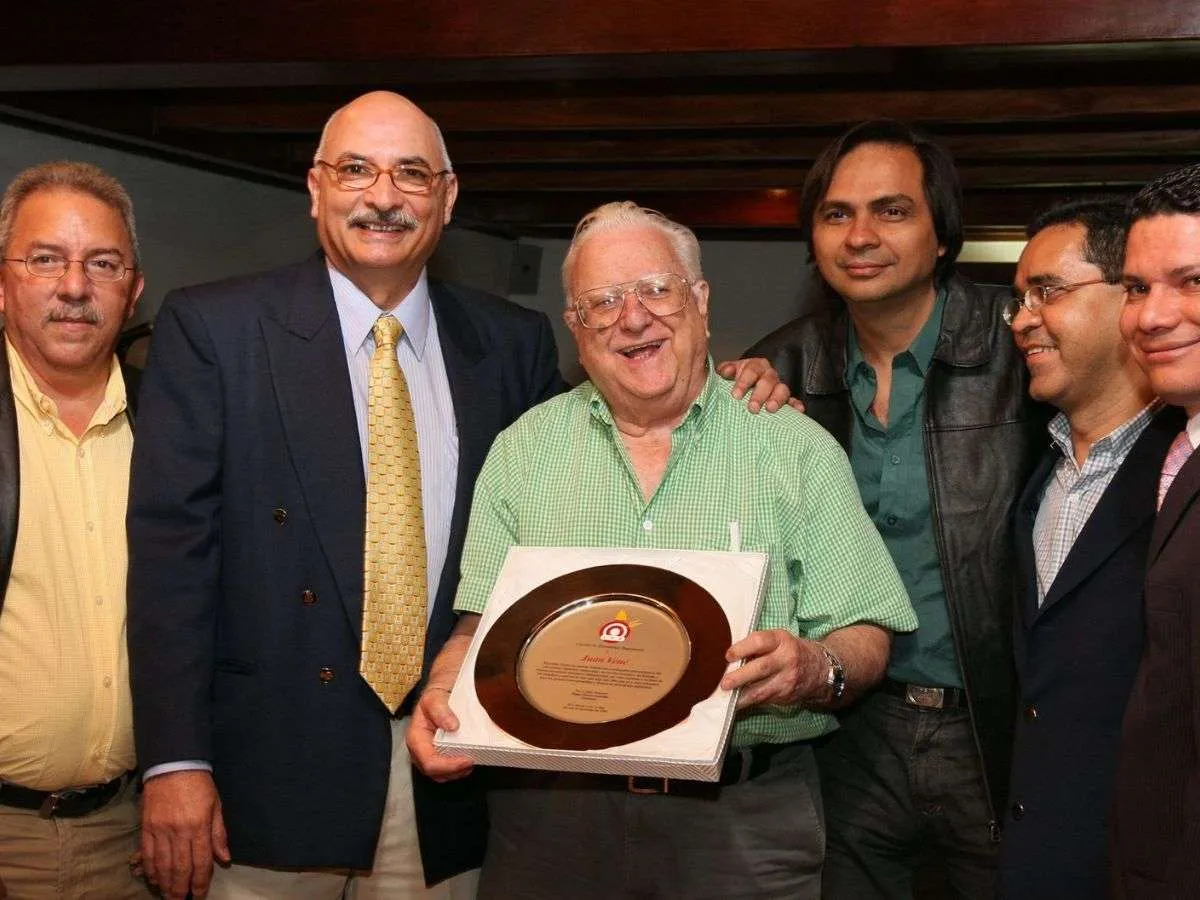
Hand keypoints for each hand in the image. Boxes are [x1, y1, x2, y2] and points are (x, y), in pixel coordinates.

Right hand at [140, 770, 228, 898]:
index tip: (200, 895)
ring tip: (168, 896)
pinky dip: (149, 869)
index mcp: (200, 826)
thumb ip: (219, 834)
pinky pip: (147, 854)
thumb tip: (225, 858)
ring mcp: (161, 830)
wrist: (173, 765)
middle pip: (180, 868)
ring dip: (164, 884)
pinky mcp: (147, 827)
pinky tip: (152, 879)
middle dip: (181, 889)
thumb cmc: (199, 785)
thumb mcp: (216, 806)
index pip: (201, 861)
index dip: (200, 882)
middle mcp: (179, 831)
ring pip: (162, 865)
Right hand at [406, 687, 474, 781]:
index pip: (429, 761)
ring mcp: (426, 754)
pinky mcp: (435, 755)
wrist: (439, 693)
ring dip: (456, 772)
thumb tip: (451, 726)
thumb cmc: (435, 696)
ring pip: (439, 774)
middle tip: (472, 761)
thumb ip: (441, 710)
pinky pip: (444, 770)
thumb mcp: (435, 697)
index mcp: (415, 738)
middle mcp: (418, 750)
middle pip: (434, 772)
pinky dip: (456, 769)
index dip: (448, 765)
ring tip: (471, 761)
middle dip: (454, 771)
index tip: (467, 760)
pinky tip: (467, 760)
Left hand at [717, 358, 804, 412]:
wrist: (743, 387)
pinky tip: (798, 410)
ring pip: (782, 390)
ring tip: (770, 409)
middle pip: (767, 381)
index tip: (736, 395)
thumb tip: (727, 372)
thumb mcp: (728, 372)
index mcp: (755, 365)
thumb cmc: (735, 380)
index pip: (751, 371)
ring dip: (777, 399)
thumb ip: (725, 370)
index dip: (743, 382)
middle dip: (759, 395)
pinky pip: (792, 400)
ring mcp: (778, 386)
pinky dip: (795, 405)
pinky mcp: (785, 399)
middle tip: (752, 408)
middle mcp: (769, 374)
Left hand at [721, 629, 825, 708]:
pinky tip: (738, 701)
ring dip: (741, 695)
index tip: (728, 656)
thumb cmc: (790, 651)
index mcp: (781, 640)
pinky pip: (764, 700)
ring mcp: (787, 680)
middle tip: (724, 683)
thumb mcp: (778, 640)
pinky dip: (749, 701)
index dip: (741, 648)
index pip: (759, 641)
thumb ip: (758, 646)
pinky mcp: (786, 696)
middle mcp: (786, 659)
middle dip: (739, 677)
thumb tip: (730, 658)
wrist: (820, 669)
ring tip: (727, 696)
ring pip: (761, 690)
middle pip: (760, 668)